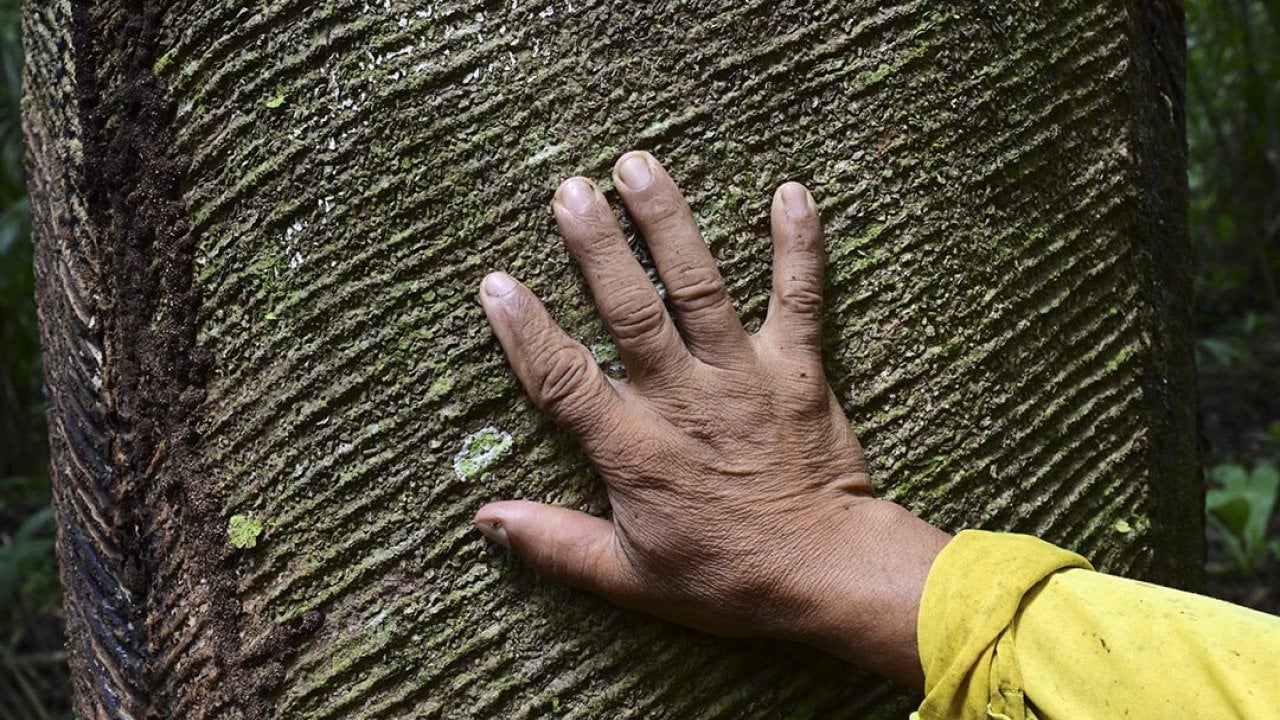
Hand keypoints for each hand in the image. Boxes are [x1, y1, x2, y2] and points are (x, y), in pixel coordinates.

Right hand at [475, 151, 950, 687]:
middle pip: (630, 312)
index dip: (527, 332)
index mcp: (636, 450)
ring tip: (638, 166)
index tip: (496, 283)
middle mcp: (685, 401)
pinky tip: (792, 192)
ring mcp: (744, 378)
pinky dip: (797, 246)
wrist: (826, 575)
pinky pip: (799, 298)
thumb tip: (484, 519)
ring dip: (668, 223)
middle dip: (597, 248)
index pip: (565, 380)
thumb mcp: (629, 576)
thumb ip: (554, 543)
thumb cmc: (727, 578)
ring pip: (700, 288)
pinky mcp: (797, 369)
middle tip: (568, 191)